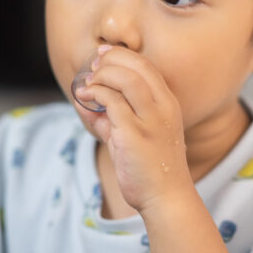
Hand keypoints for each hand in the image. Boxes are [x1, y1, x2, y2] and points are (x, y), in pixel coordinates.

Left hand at [74, 45, 192, 212]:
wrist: (166, 197)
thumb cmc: (153, 168)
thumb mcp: (138, 136)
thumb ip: (115, 119)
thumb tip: (88, 106)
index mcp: (168, 103)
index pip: (147, 66)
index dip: (122, 55)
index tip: (103, 55)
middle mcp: (163, 107)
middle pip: (137, 66)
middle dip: (110, 59)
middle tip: (93, 64)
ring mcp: (150, 120)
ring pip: (126, 80)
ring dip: (102, 75)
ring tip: (88, 83)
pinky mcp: (134, 134)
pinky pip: (112, 103)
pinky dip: (95, 95)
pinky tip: (85, 99)